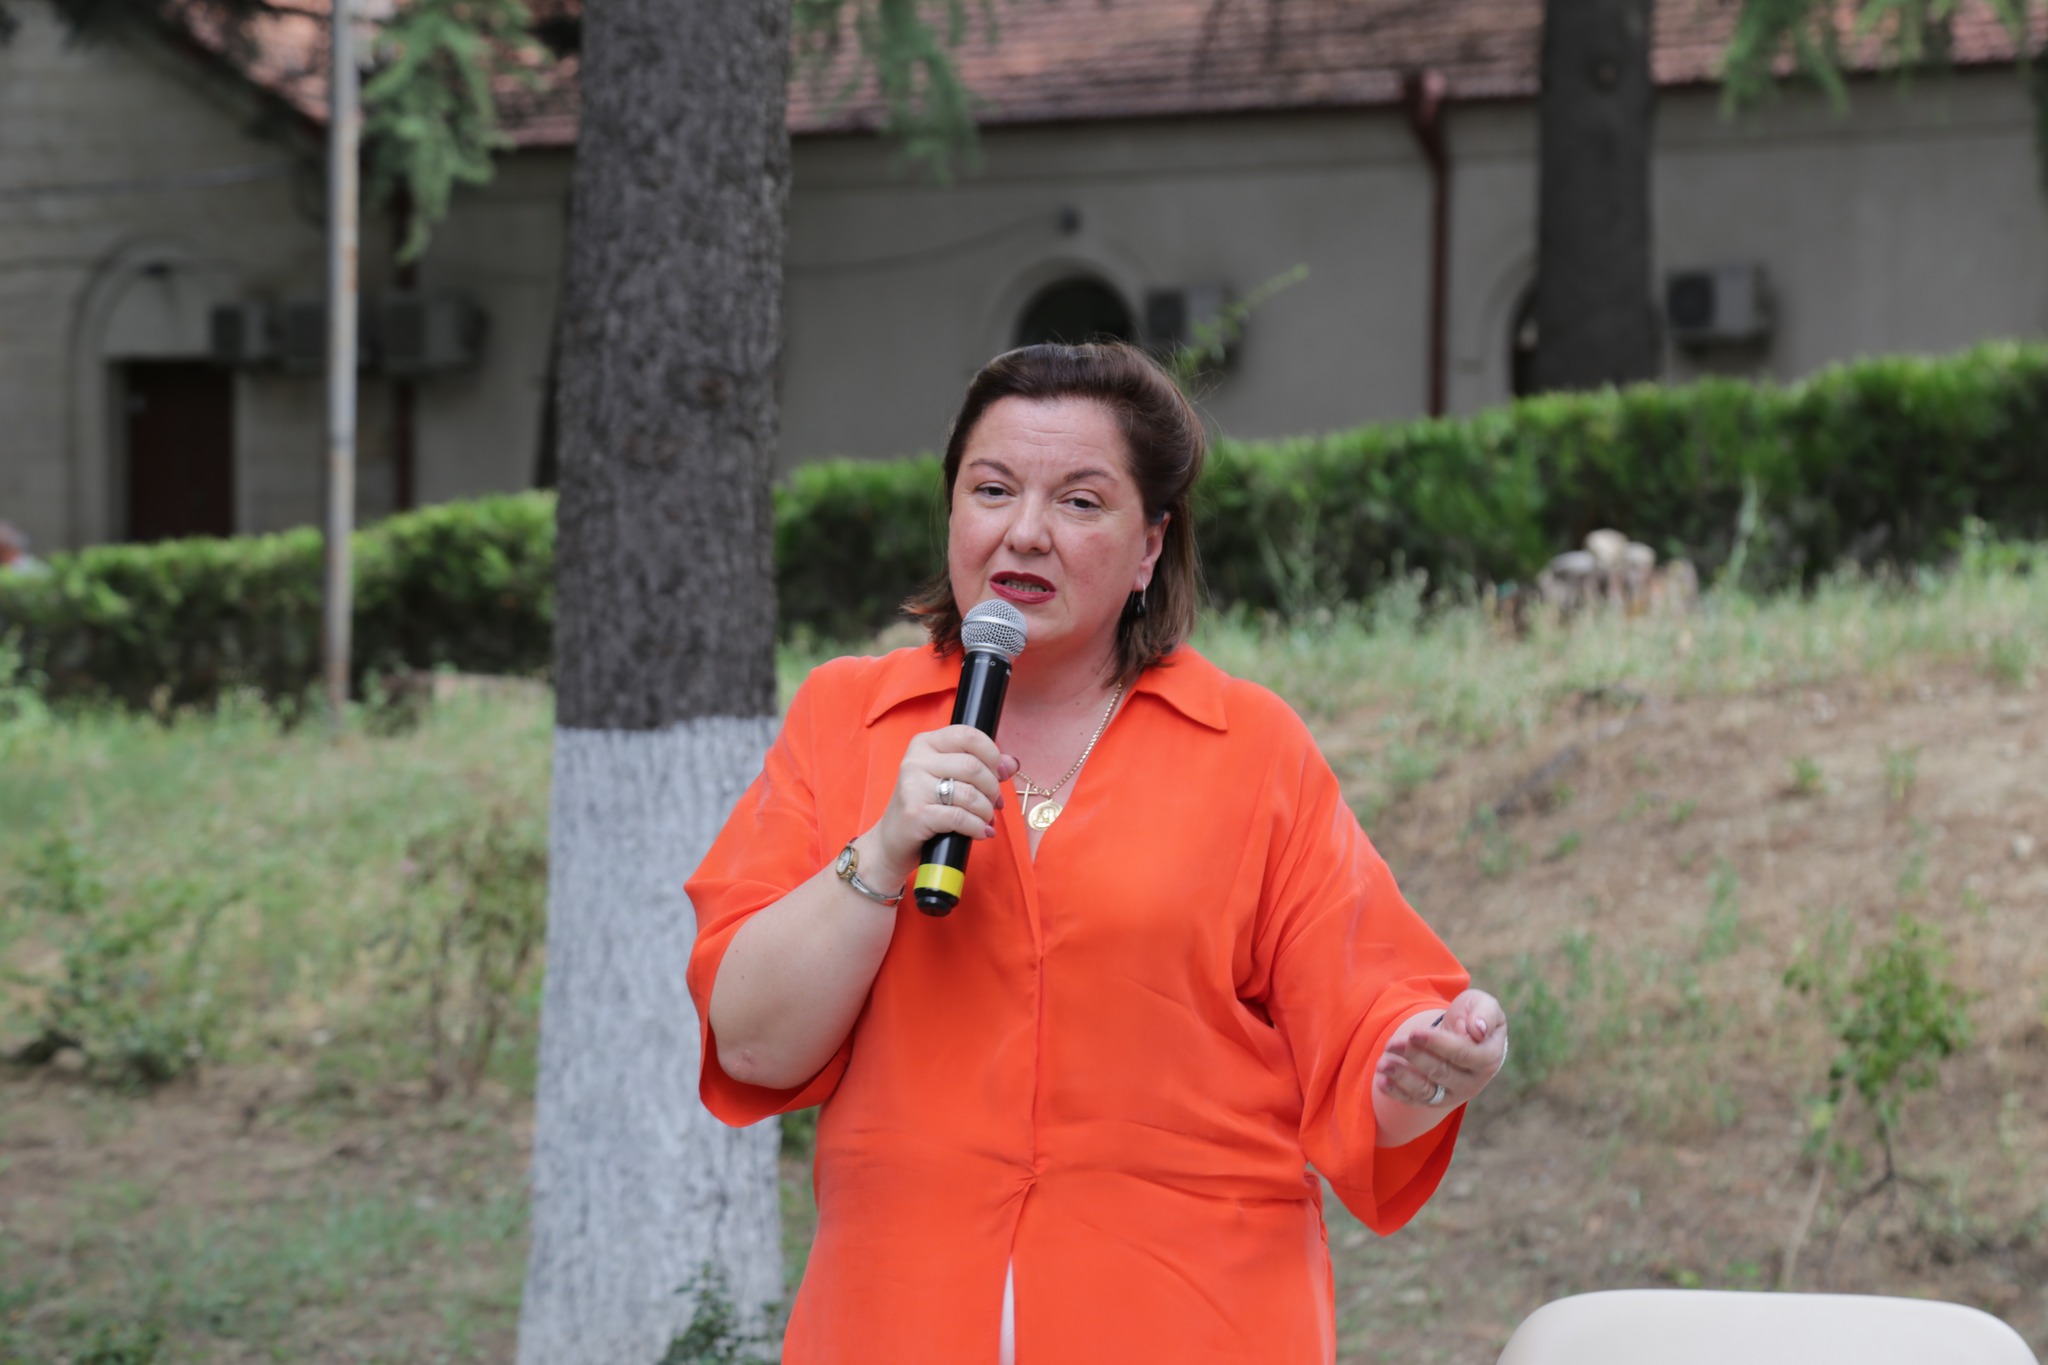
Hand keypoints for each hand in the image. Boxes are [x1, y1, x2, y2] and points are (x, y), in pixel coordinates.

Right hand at [859, 725, 1019, 889]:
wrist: (892, 842)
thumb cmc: (924, 807)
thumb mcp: (949, 780)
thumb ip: (980, 766)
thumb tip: (1012, 763)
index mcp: (924, 743)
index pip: (967, 735)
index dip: (992, 754)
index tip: (1001, 773)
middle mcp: (915, 760)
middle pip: (972, 766)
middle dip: (992, 788)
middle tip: (996, 803)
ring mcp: (913, 786)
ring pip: (968, 793)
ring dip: (986, 810)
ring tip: (987, 819)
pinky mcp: (915, 813)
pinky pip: (960, 817)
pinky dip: (977, 827)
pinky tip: (982, 832)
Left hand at [1374, 989, 1508, 1109]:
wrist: (1463, 1034)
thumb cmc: (1471, 1016)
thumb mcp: (1482, 1004)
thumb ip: (1484, 1013)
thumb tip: (1478, 1030)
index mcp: (1488, 1058)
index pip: (1462, 1054)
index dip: (1438, 1044)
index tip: (1415, 1032)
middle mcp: (1473, 1081)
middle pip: (1441, 1073)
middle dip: (1414, 1057)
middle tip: (1392, 1043)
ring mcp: (1453, 1094)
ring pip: (1427, 1091)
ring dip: (1402, 1078)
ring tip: (1382, 1064)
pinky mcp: (1435, 1100)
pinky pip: (1415, 1100)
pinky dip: (1397, 1093)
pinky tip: (1381, 1081)